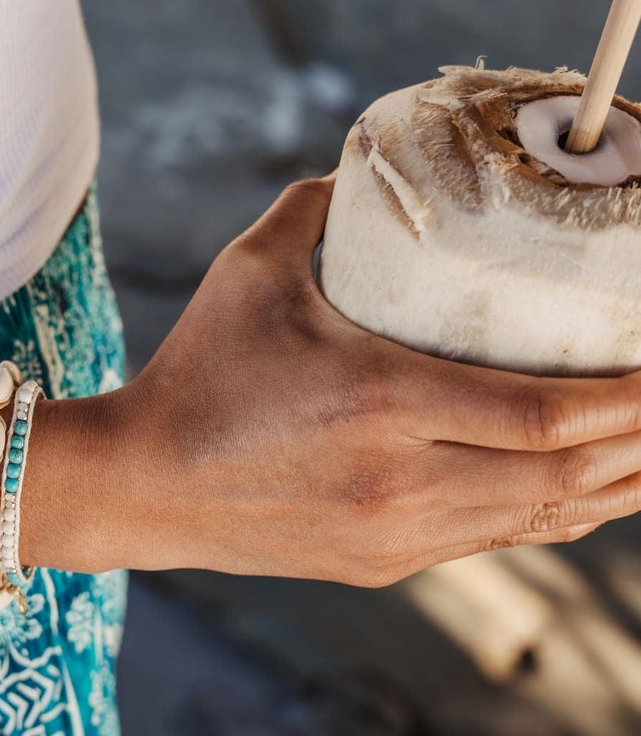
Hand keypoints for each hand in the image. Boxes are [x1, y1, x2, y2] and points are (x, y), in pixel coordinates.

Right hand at [100, 173, 640, 584]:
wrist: (144, 481)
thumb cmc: (198, 371)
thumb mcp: (249, 273)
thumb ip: (315, 210)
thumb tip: (361, 169)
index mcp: (378, 401)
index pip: (544, 413)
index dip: (629, 397)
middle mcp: (401, 480)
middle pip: (564, 474)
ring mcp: (396, 535)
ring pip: (539, 519)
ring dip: (609, 485)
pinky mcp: (382, 565)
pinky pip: (493, 543)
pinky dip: (548, 514)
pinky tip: (573, 491)